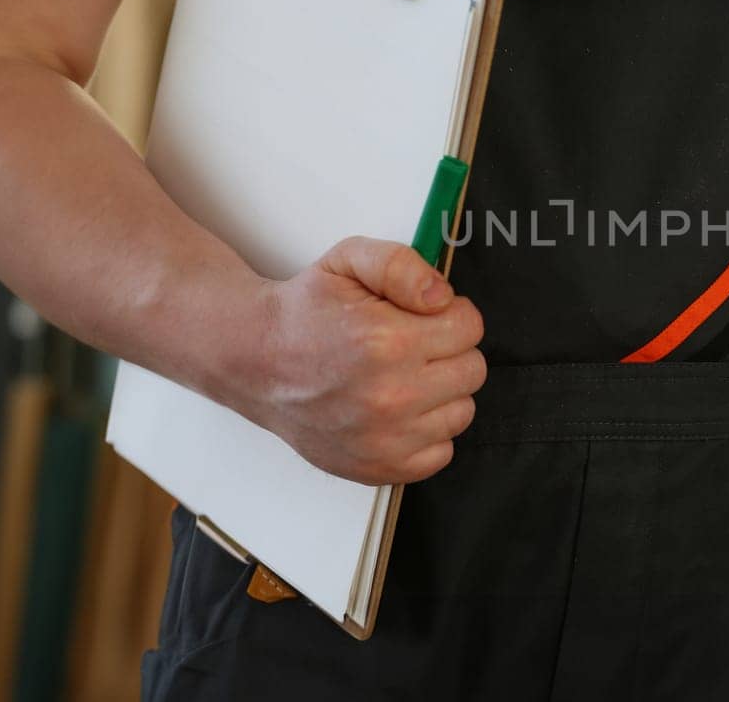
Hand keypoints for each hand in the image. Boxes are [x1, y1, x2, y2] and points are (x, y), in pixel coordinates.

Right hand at [233, 237, 485, 485]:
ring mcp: (386, 439)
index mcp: (386, 341)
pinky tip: (398, 411)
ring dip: (441, 392)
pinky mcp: (381, 468)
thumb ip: (401, 265)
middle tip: (411, 345)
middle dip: (449, 350)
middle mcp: (390, 396)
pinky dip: (427, 431)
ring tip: (402, 377)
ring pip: (462, 411)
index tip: (424, 317)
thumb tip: (442, 296)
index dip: (450, 314)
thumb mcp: (348, 261)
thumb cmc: (305, 313)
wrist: (256, 361)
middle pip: (472, 369)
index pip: (470, 326)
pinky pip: (443, 451)